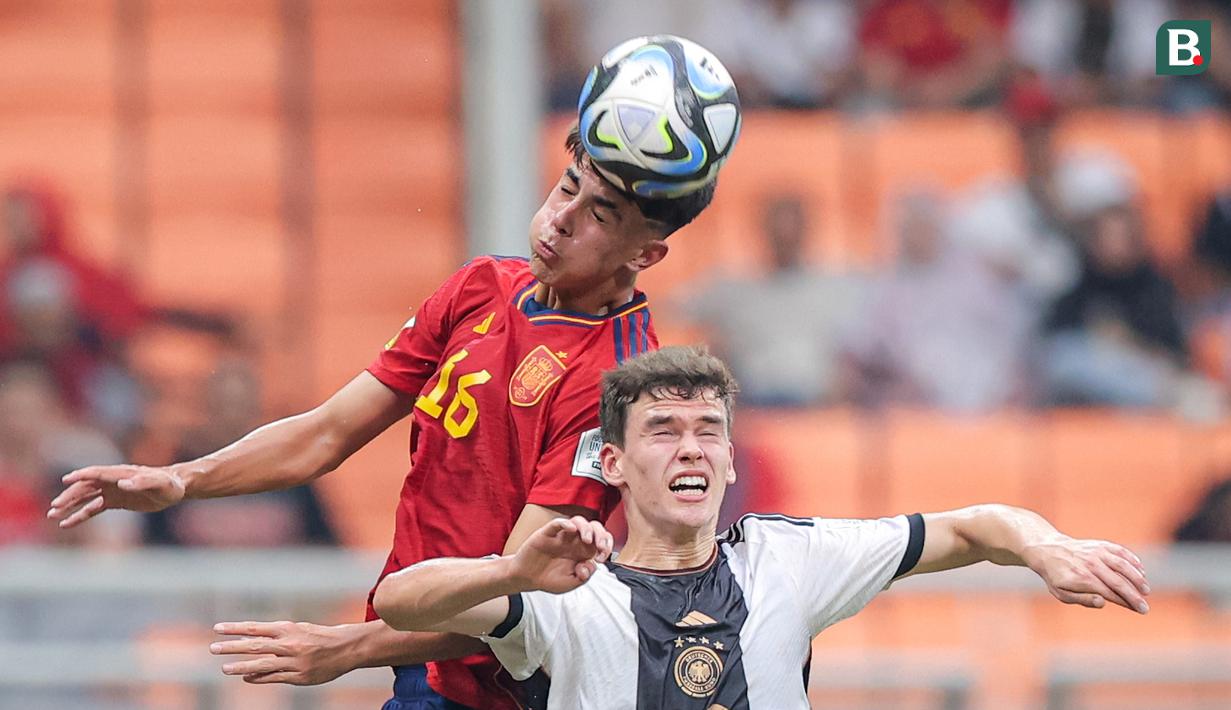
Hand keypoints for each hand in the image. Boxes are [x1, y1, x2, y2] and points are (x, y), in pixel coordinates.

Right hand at [47, 465, 186, 527]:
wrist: (176, 489)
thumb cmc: (169, 485)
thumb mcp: (160, 484)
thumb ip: (143, 481)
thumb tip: (123, 483)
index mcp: (121, 473)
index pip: (97, 473)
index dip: (82, 476)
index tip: (67, 480)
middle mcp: (113, 481)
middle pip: (86, 487)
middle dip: (70, 496)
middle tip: (55, 507)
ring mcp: (112, 491)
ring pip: (85, 498)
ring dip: (70, 505)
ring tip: (53, 515)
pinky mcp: (115, 502)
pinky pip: (93, 509)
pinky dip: (80, 515)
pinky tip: (67, 523)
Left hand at [211, 621, 358, 684]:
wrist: (346, 648)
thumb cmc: (319, 636)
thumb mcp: (298, 630)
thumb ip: (274, 636)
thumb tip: (248, 640)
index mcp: (288, 629)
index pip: (255, 628)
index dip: (235, 628)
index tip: (217, 628)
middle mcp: (288, 644)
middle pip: (255, 645)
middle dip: (232, 647)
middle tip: (213, 648)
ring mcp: (293, 661)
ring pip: (262, 664)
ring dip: (241, 666)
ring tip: (225, 668)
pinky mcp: (298, 676)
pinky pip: (273, 677)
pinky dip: (258, 677)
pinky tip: (246, 677)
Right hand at [510, 516, 613, 593]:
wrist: (526, 578)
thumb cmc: (549, 579)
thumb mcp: (570, 583)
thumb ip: (583, 577)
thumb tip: (591, 564)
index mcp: (583, 551)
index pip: (601, 540)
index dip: (607, 546)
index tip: (602, 558)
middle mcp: (575, 541)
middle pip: (594, 527)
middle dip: (601, 535)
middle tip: (600, 547)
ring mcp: (562, 536)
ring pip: (578, 521)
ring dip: (586, 528)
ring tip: (587, 540)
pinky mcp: (547, 534)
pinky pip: (558, 523)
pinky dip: (566, 523)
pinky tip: (571, 530)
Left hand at [1023, 537, 1150, 613]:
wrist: (1048, 550)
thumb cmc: (1056, 576)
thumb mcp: (1062, 593)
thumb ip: (1082, 599)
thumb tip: (1102, 602)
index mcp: (1082, 578)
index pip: (1111, 593)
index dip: (1127, 602)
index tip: (1140, 610)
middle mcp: (1091, 564)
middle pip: (1119, 582)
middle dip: (1135, 595)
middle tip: (1146, 607)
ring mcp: (1096, 553)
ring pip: (1123, 565)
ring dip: (1137, 578)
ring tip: (1146, 590)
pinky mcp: (1100, 545)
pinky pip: (1120, 551)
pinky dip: (1132, 560)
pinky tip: (1141, 570)